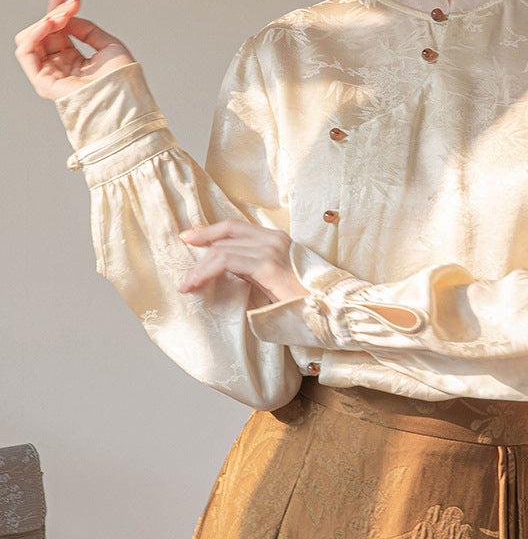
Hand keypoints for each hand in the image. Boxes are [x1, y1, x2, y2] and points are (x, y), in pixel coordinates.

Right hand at [14, 0, 136, 100]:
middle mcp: (59, 66)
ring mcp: (50, 74)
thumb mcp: (109, 45)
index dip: (57, 7)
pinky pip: (26, 51)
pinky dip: (35, 33)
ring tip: (62, 16)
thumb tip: (66, 17)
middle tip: (71, 5)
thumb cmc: (123, 80)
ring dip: (45, 21)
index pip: (57, 30)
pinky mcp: (43, 82)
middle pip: (43, 31)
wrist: (126, 98)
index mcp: (73, 60)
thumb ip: (86, 29)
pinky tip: (51, 24)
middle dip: (55, 11)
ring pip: (31, 38)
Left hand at [177, 219, 309, 303]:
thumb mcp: (277, 280)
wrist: (334, 312)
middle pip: (227, 234)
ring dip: (199, 267)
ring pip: (223, 249)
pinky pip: (227, 262)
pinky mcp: (268, 267)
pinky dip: (206, 271)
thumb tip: (229, 266)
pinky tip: (195, 283)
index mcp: (279, 240)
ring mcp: (272, 251)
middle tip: (182, 257)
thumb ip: (255, 268)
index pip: (237, 227)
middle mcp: (275, 240)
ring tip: (186, 283)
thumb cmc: (308, 302)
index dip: (211, 230)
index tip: (191, 237)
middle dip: (201, 244)